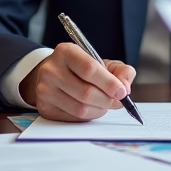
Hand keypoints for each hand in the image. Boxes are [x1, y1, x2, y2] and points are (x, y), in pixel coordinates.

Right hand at [19, 43, 135, 121]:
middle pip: (86, 92)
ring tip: (105, 104)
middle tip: (117, 101)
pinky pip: (73, 118)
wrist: (54, 75)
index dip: (109, 83)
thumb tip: (125, 87)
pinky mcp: (45, 108)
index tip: (122, 92)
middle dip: (107, 100)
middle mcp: (51, 70)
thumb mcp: (102, 62)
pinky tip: (92, 108)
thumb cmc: (81, 68)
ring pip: (80, 108)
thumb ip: (121, 71)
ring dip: (99, 110)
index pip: (89, 69)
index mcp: (66, 52)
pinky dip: (89, 116)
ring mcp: (45, 90)